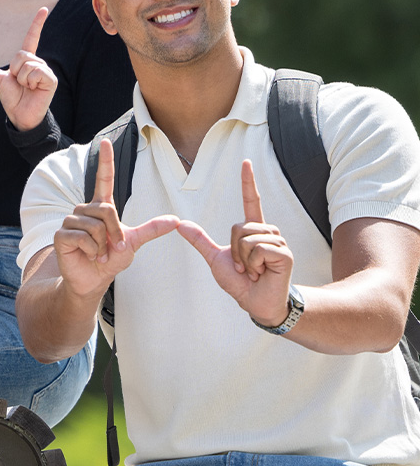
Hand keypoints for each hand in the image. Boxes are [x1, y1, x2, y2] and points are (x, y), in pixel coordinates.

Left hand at [0, 7, 57, 130]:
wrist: (21, 117)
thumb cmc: (13, 100)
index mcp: (27, 61)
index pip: (32, 38)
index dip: (37, 24)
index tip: (44, 9)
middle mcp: (38, 63)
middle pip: (21, 54)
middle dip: (14, 70)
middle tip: (19, 83)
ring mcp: (45, 71)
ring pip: (27, 64)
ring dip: (22, 78)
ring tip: (27, 88)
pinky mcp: (50, 80)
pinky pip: (35, 72)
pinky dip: (30, 82)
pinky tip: (34, 89)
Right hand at [54, 139, 179, 302]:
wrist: (92, 280)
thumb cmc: (110, 260)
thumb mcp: (134, 243)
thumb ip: (151, 230)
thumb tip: (176, 220)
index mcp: (101, 207)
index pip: (104, 179)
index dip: (105, 161)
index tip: (105, 141)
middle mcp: (85, 209)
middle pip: (107, 210)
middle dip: (115, 233)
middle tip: (112, 248)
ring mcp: (71, 221)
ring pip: (95, 226)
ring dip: (102, 245)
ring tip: (97, 253)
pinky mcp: (61, 235)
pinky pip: (82, 237)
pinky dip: (91, 250)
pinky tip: (88, 255)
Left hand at [177, 160, 293, 324]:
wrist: (256, 303)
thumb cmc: (240, 282)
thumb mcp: (215, 259)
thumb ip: (200, 240)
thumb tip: (180, 223)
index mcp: (252, 230)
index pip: (251, 200)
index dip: (248, 182)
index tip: (246, 162)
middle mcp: (267, 231)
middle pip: (239, 226)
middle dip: (234, 250)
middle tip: (243, 267)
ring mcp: (278, 241)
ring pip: (248, 238)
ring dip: (243, 259)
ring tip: (253, 271)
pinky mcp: (284, 253)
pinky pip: (257, 249)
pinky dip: (252, 264)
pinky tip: (261, 273)